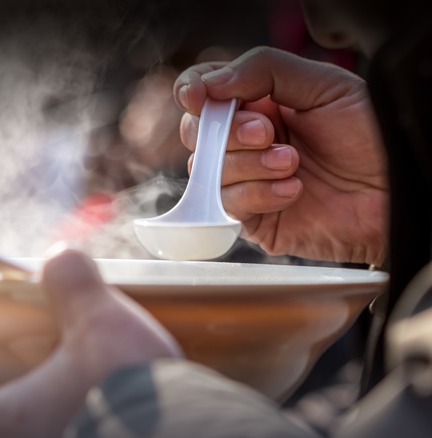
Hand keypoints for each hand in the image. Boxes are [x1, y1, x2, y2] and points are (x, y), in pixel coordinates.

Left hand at [0, 249, 181, 437]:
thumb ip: (72, 281)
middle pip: (12, 426)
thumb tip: (59, 258)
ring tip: (102, 379)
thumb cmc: (125, 385)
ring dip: (69, 409)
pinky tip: (131, 403)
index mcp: (18, 417)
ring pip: (54, 436)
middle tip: (51, 365)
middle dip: (27, 395)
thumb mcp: (98, 319)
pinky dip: (102, 423)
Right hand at [175, 47, 387, 265]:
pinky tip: (293, 190)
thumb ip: (264, 70)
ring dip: (250, 165)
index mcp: (259, 103)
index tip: (199, 96)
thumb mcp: (323, 86)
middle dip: (228, 132)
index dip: (193, 91)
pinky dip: (258, 195)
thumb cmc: (370, 137)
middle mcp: (246, 141)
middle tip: (267, 133)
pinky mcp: (252, 217)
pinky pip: (227, 204)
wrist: (395, 193)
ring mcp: (246, 180)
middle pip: (197, 131)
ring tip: (292, 164)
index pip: (205, 90)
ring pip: (207, 169)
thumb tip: (211, 82)